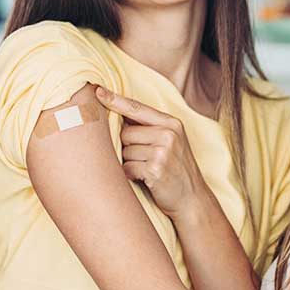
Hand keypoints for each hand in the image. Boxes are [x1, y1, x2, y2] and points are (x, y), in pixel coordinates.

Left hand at [96, 86, 211, 218]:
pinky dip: (131, 174)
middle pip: (126, 132)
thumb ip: (151, 127)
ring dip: (129, 162)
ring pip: (125, 150)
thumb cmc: (177, 169)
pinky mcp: (155, 169)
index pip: (136, 107)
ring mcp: (162, 152)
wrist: (192, 199)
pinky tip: (144, 178)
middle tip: (144, 158)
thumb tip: (118, 112)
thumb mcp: (171, 142)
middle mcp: (168, 134)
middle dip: (128, 146)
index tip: (97, 90)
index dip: (115, 100)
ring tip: (147, 169)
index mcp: (171, 123)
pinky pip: (127, 167)